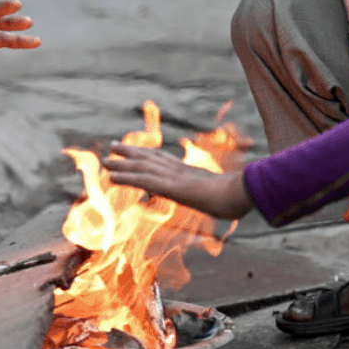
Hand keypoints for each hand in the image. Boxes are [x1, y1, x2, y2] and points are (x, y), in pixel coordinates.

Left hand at [102, 144, 253, 220]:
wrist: (243, 193)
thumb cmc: (238, 196)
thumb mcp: (224, 196)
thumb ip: (219, 195)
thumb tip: (229, 201)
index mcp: (189, 172)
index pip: (163, 160)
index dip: (147, 155)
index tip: (135, 151)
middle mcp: (178, 170)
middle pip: (149, 158)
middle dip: (130, 152)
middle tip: (112, 147)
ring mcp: (173, 177)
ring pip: (142, 167)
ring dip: (121, 163)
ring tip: (105, 160)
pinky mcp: (170, 187)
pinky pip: (142, 180)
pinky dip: (125, 177)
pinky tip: (111, 176)